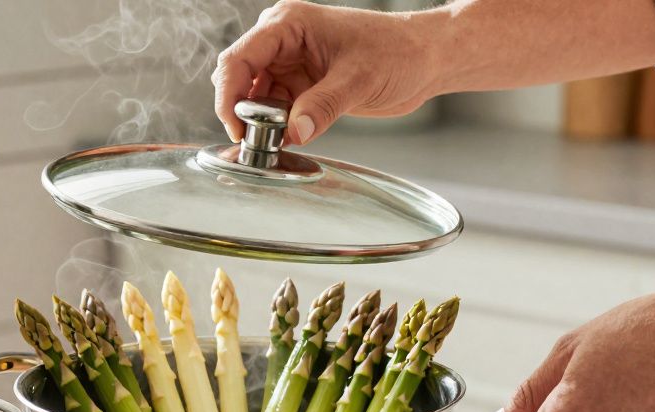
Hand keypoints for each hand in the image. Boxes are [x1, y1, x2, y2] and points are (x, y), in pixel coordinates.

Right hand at [212, 1, 438, 144]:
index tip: (237, 129)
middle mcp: (282, 42)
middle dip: (243, 112)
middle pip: (239, 79)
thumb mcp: (359, 79)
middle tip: (258, 141)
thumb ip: (323, 106)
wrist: (425, 60)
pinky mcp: (301, 87)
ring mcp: (289, 65)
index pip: (238, 59)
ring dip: (259, 124)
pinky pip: (274, 111)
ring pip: (254, 99)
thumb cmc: (397, 50)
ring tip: (275, 144)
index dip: (229, 96)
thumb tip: (293, 132)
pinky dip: (276, 129)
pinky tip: (288, 140)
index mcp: (288, 24)